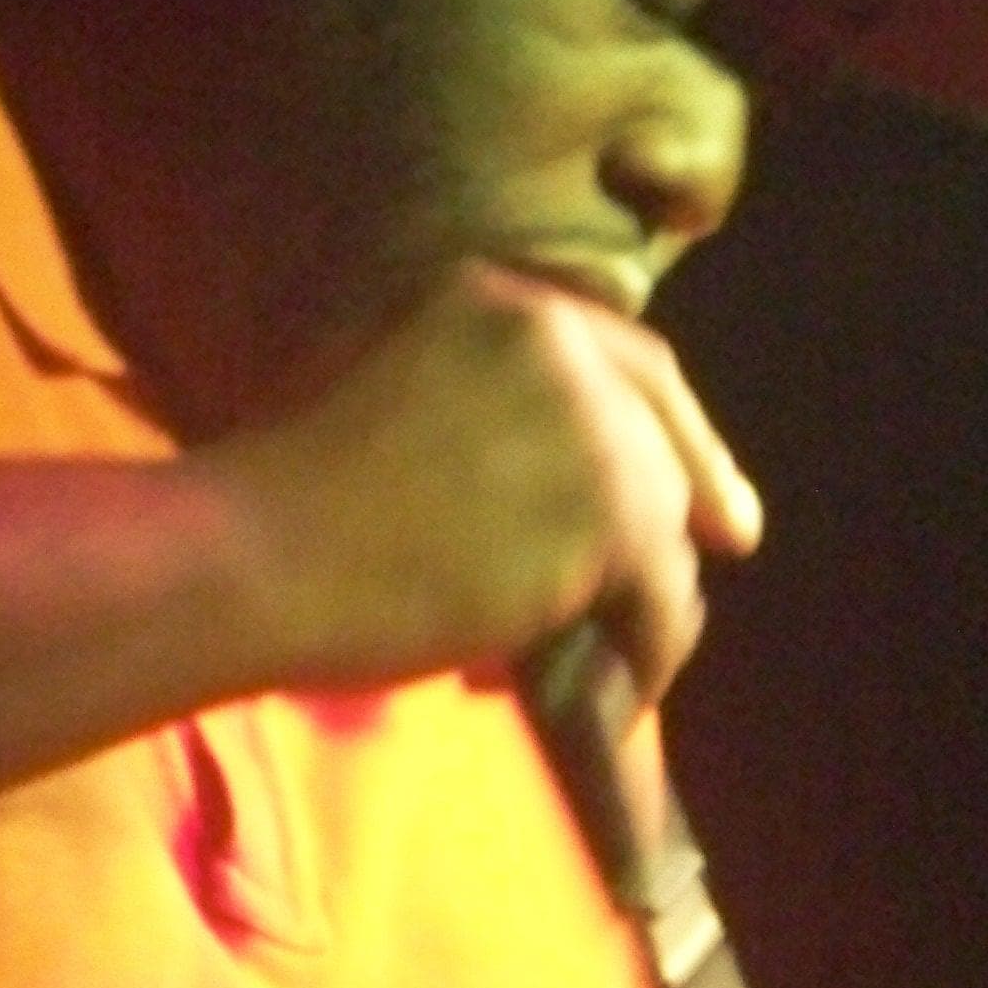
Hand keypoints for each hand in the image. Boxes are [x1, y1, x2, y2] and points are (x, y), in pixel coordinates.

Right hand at [206, 260, 763, 702]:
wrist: (257, 554)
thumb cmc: (281, 497)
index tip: (698, 469)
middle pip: (663, 425)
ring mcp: (589, 421)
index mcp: (492, 297)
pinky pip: (662, 594)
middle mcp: (554, 337)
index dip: (667, 418)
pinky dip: (650, 650)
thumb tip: (563, 479)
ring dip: (653, 589)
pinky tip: (625, 690)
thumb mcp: (382, 392)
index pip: (618, 355)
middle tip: (731, 540)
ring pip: (670, 519)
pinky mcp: (608, 510)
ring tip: (621, 649)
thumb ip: (474, 402)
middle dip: (700, 487)